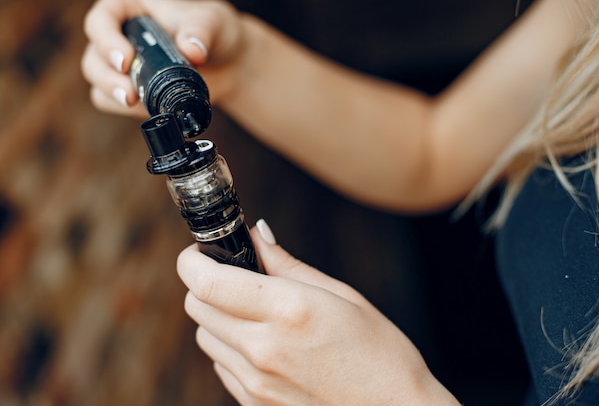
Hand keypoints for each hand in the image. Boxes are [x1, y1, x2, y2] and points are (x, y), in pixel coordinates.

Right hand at [81, 0, 246, 116]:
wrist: (229, 63)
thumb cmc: (216, 32)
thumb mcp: (213, 22)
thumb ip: (201, 31)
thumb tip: (190, 50)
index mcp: (128, 6)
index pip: (101, 19)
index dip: (107, 40)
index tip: (127, 60)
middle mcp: (118, 33)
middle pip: (95, 56)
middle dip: (107, 77)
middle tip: (130, 93)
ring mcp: (121, 64)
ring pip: (97, 80)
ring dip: (112, 94)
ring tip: (136, 101)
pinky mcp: (129, 89)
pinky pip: (110, 102)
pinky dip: (124, 109)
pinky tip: (147, 109)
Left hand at [177, 220, 459, 405]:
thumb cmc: (380, 354)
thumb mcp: (342, 296)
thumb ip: (288, 265)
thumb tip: (256, 235)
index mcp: (289, 311)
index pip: (208, 282)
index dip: (193, 260)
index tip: (199, 251)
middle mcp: (264, 349)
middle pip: (197, 307)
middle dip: (207, 284)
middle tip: (236, 277)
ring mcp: (256, 384)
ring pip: (205, 337)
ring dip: (219, 317)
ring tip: (257, 314)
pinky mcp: (255, 405)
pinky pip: (222, 367)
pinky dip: (232, 348)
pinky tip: (266, 345)